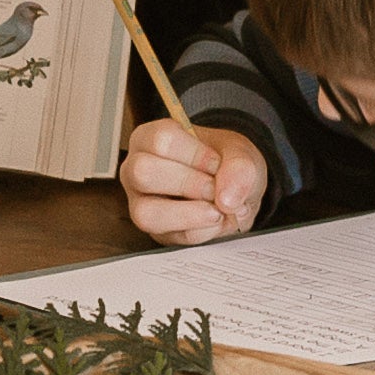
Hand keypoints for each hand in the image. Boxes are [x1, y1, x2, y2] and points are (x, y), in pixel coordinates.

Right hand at [122, 120, 264, 245]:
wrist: (230, 190)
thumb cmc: (222, 162)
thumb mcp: (239, 153)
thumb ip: (239, 167)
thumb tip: (227, 199)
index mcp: (149, 138)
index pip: (161, 140)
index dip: (196, 154)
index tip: (217, 163)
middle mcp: (135, 169)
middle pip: (143, 173)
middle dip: (188, 183)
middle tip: (215, 188)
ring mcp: (140, 203)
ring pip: (146, 212)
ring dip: (190, 214)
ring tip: (217, 211)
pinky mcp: (155, 231)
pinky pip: (170, 236)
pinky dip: (202, 231)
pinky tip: (216, 221)